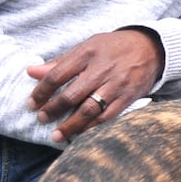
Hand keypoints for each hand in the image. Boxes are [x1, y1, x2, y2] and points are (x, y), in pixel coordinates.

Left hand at [27, 28, 164, 143]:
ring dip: (70, 125)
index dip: (41, 91)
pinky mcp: (128, 97)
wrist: (150, 48)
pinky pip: (107, 117)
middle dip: (53, 109)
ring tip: (57, 135)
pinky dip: (91, 127)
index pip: (57, 75)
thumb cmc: (112, 47)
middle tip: (42, 119)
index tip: (31, 103)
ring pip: (89, 109)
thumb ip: (60, 62)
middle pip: (71, 94)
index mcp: (87, 53)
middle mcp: (101, 69)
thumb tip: (31, 72)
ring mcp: (116, 85)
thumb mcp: (87, 46)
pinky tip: (79, 133)